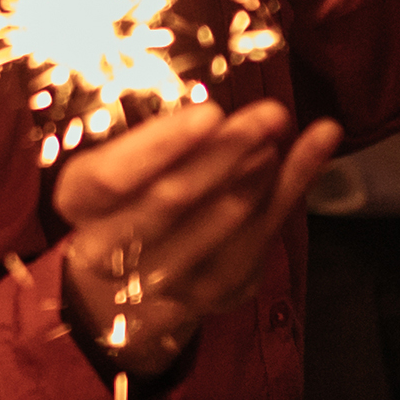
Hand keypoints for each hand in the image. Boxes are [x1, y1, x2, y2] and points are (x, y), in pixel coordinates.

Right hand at [47, 98, 339, 374]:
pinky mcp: (215, 293)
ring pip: (221, 226)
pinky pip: (262, 238)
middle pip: (170, 202)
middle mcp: (110, 252)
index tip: (210, 114)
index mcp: (78, 204)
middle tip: (267, 114)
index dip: (160, 148)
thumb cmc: (130, 196)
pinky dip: (296, 186)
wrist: (132, 280)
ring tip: (279, 133)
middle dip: (225, 154)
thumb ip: (164, 137)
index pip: (109, 178)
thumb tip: (219, 106)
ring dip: (260, 175)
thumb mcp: (125, 161)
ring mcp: (165, 281)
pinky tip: (321, 141)